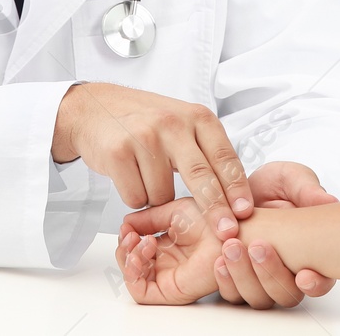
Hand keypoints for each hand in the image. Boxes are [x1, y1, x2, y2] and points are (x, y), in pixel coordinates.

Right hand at [52, 83, 251, 237]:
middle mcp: (173, 124)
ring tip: (146, 174)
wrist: (94, 108)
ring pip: (164, 195)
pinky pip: (136, 197)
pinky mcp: (118, 152)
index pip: (224, 156)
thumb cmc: (144, 120)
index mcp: (196, 117)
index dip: (237, 188)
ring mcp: (144, 137)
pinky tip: (129, 174)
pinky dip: (135, 196)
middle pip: (201, 177)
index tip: (245, 212)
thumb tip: (236, 193)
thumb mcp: (183, 123)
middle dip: (216, 209)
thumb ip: (206, 150)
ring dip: (158, 198)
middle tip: (226, 232)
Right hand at [116, 199, 222, 304]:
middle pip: (130, 263)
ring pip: (132, 277)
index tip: (127, 225)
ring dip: (127, 258)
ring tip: (140, 241)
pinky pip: (140, 291)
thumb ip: (148, 218)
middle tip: (130, 234)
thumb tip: (126, 222)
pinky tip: (141, 254)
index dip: (127, 237)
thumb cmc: (214, 220)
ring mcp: (167, 276)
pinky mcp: (170, 290)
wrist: (230, 232)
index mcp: (167, 244)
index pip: (135, 247)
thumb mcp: (173, 211)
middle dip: (124, 248)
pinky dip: (132, 273)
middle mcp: (165, 262)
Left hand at [214, 162, 336, 307]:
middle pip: (287, 294)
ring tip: (231, 248)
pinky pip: (232, 294)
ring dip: (245, 277)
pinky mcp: (237, 279)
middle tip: (258, 246)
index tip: (303, 274)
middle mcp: (288, 273)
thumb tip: (329, 201)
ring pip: (259, 298)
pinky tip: (219, 262)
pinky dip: (226, 282)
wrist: (238, 187)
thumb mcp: (291, 179)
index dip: (316, 284)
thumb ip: (307, 190)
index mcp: (312, 254)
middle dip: (272, 275)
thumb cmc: (274, 185)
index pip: (321, 281)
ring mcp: (262, 280)